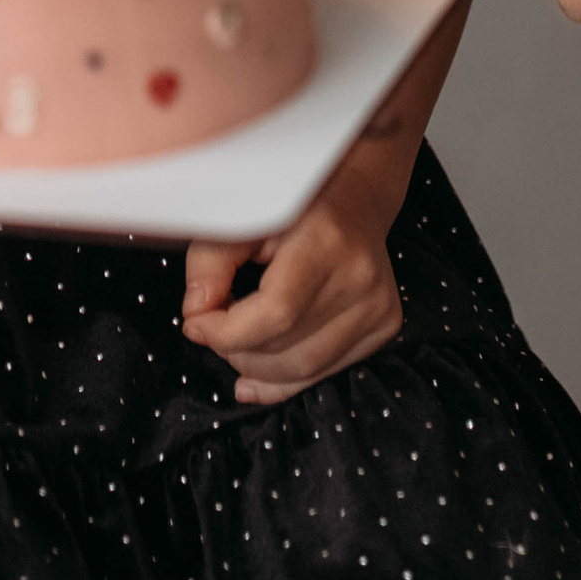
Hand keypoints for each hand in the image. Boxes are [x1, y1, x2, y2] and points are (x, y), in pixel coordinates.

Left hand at [180, 159, 403, 408]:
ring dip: (255, 367)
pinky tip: (254, 374)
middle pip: (285, 349)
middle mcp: (361, 278)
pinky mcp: (385, 327)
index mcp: (326, 241)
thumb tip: (197, 313)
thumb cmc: (294, 205)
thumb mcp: (243, 214)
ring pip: (303, 371)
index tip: (196, 323)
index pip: (275, 313)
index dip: (227, 331)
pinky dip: (282, 382)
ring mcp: (378, 306)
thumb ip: (211, 261)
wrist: (354, 197)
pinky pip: (324, 374)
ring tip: (236, 341)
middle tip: (214, 324)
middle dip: (235, 348)